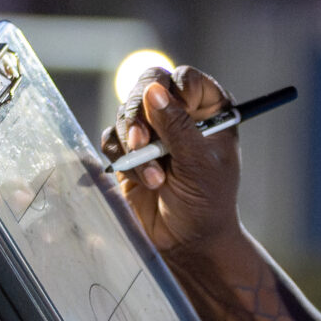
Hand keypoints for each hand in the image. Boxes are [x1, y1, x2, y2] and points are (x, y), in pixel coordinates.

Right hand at [103, 63, 240, 255]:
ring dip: (133, 141)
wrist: (187, 240)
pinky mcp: (128, 151)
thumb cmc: (207, 201)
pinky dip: (122, 157)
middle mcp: (179, 113)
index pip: (186, 79)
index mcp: (208, 109)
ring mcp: (152, 131)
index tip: (175, 111)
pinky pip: (112, 138)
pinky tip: (143, 180)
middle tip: (142, 141)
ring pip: (126, 112)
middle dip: (140, 113)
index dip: (176, 91)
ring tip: (154, 176)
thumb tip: (153, 90)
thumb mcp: (199, 163)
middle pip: (148, 86)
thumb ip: (177, 126)